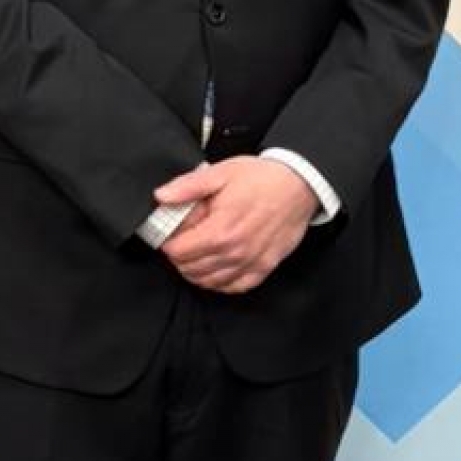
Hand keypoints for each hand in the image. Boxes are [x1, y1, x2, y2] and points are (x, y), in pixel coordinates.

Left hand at [154, 159, 317, 294]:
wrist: (299, 184)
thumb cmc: (262, 178)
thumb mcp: (220, 173)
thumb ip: (188, 187)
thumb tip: (161, 196)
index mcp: (220, 229)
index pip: (178, 252)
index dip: (167, 244)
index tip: (168, 236)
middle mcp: (235, 251)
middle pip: (191, 269)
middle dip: (179, 258)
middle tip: (180, 243)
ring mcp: (251, 262)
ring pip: (210, 281)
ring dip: (195, 272)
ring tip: (193, 256)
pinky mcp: (264, 267)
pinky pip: (236, 286)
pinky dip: (220, 283)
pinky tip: (215, 271)